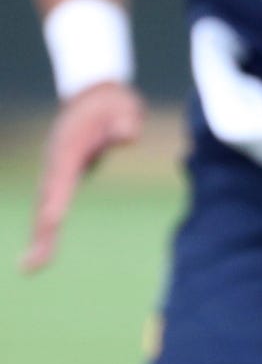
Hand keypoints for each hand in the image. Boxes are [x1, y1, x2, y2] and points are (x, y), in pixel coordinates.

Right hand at [25, 82, 143, 273]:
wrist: (93, 96)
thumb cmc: (112, 103)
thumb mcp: (123, 107)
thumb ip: (125, 121)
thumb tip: (128, 135)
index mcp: (70, 147)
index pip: (62, 177)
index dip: (57, 199)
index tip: (52, 221)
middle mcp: (56, 163)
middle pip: (46, 200)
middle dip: (40, 231)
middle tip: (33, 263)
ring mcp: (55, 170)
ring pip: (44, 206)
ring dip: (39, 235)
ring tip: (31, 266)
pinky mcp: (60, 177)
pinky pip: (51, 205)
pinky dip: (45, 227)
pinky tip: (42, 250)